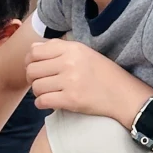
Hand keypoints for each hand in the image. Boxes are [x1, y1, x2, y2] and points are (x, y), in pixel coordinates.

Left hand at [25, 40, 150, 125]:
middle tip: (40, 83)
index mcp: (72, 48)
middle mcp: (69, 62)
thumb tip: (32, 49)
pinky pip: (42, 101)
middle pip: (32, 70)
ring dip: (38, 92)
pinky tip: (49, 102)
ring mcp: (70, 81)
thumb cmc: (102, 74)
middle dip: (32, 79)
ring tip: (48, 93)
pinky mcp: (71, 99)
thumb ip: (58, 48)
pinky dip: (41, 104)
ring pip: (36, 87)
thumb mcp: (83, 53)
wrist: (123, 94)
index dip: (29, 62)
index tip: (35, 69)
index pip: (34, 52)